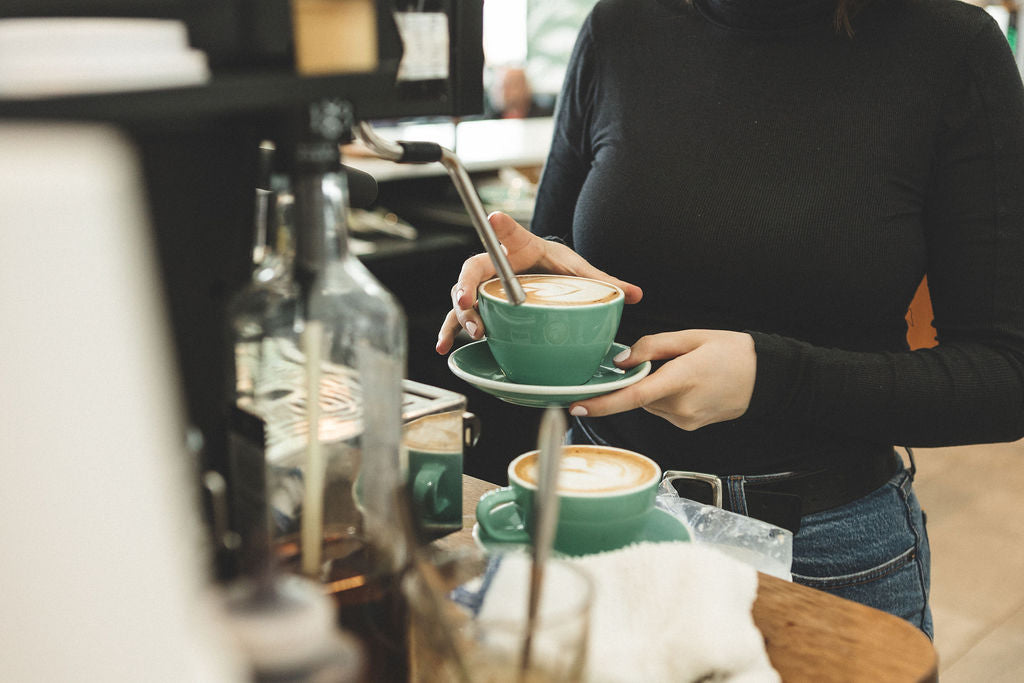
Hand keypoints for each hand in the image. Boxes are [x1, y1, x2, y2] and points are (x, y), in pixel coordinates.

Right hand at [435, 211, 642, 353]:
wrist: (542, 270)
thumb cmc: (555, 265)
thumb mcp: (578, 270)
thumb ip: (603, 281)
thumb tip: (636, 293)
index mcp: (520, 248)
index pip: (509, 234)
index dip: (501, 226)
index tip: (493, 217)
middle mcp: (495, 265)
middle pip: (472, 272)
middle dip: (467, 288)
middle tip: (469, 304)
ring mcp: (483, 286)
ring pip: (462, 296)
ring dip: (461, 315)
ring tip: (471, 332)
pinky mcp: (479, 306)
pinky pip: (460, 317)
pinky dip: (451, 332)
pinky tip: (446, 348)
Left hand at [568, 330, 756, 430]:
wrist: (765, 377)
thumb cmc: (730, 351)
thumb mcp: (691, 337)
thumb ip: (652, 347)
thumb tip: (621, 361)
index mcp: (681, 379)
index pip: (633, 396)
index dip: (603, 403)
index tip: (578, 406)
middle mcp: (681, 406)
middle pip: (639, 396)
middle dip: (640, 379)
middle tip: (664, 360)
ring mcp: (685, 420)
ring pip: (649, 403)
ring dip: (654, 388)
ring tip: (683, 371)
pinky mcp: (688, 425)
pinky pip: (662, 410)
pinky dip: (666, 396)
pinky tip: (688, 384)